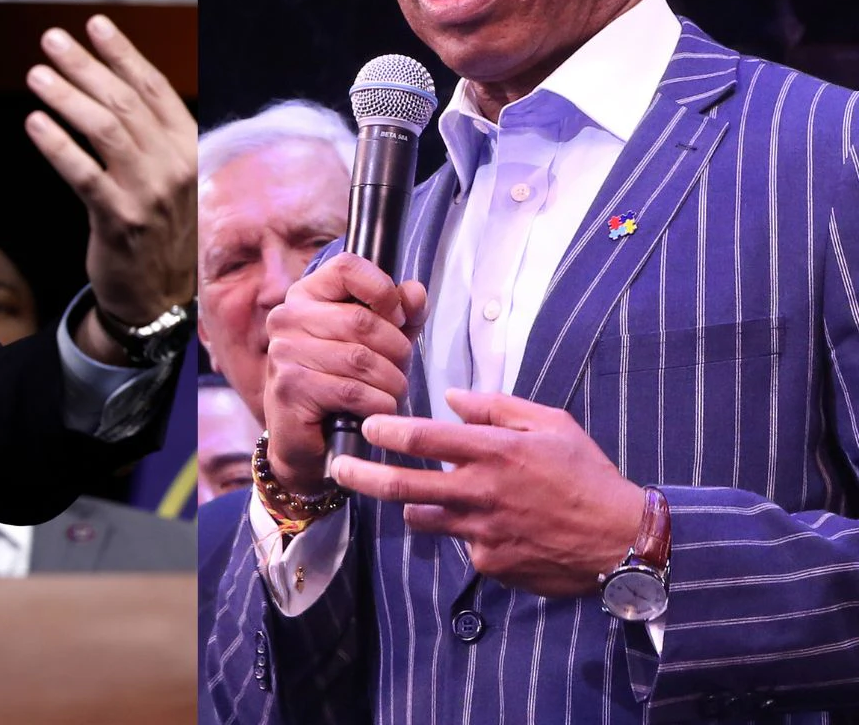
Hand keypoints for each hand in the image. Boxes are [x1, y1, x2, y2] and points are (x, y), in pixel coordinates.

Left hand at [23, 15, 194, 358]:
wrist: (161, 297)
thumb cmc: (160, 229)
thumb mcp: (170, 176)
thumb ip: (152, 135)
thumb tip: (114, 84)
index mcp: (190, 147)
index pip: (154, 88)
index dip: (122, 53)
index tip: (94, 24)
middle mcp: (175, 165)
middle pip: (125, 101)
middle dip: (85, 65)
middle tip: (52, 40)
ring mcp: (149, 193)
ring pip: (104, 129)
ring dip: (67, 96)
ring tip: (37, 74)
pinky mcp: (119, 219)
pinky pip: (83, 174)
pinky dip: (58, 144)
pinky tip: (35, 122)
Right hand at [261, 252, 425, 493]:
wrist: (305, 438)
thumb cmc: (342, 383)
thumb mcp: (379, 342)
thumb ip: (400, 315)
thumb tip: (415, 292)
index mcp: (306, 295)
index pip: (347, 267)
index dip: (383, 291)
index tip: (398, 318)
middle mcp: (287, 317)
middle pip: (362, 320)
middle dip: (396, 350)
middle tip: (399, 369)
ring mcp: (283, 351)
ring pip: (361, 359)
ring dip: (391, 381)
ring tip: (390, 392)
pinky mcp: (290, 387)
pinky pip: (352, 390)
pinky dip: (377, 403)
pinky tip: (375, 409)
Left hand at [330, 388, 644, 597]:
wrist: (623, 541)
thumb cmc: (587, 476)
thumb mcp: (552, 424)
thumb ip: (498, 408)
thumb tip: (453, 398)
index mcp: (495, 452)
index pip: (425, 438)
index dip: (387, 431)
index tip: (367, 426)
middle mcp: (480, 492)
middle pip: (402, 486)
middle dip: (360, 476)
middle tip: (337, 470)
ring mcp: (482, 532)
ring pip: (423, 518)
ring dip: (415, 506)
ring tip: (421, 498)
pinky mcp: (489, 563)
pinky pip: (461, 544)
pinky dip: (467, 533)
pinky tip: (498, 528)